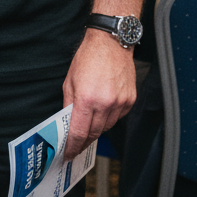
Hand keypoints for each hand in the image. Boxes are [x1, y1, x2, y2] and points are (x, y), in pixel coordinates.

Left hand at [62, 29, 136, 157]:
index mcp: (87, 98)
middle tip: (77, 144)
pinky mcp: (130, 100)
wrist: (110, 42)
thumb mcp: (70, 80)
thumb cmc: (89, 56)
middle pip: (94, 133)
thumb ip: (68, 104)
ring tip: (90, 123)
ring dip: (97, 128)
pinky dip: (110, 117)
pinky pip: (118, 117)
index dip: (73, 146)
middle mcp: (105, 103)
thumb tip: (67, 123)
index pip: (79, 132)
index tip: (69, 154)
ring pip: (107, 127)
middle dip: (84, 141)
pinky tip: (104, 108)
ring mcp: (120, 103)